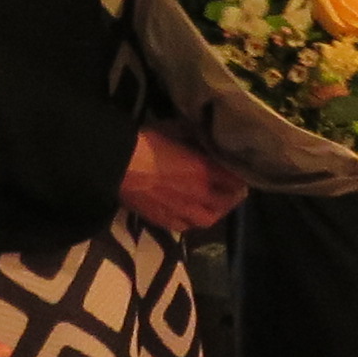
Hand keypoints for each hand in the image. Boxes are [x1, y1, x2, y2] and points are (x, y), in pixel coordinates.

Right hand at [117, 127, 245, 234]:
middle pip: (227, 202)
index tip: (241, 170)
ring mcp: (183, 212)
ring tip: (215, 203)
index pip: (236, 179)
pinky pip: (187, 226)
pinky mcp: (165, 221)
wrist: (116, 166)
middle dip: (233, 195)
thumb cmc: (146, 143)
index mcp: (206, 171)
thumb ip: (194, 136)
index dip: (241, 176)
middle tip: (233, 187)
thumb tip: (205, 135)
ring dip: (217, 210)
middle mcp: (200, 196)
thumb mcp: (176, 129)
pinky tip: (192, 212)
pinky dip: (194, 220)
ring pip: (210, 218)